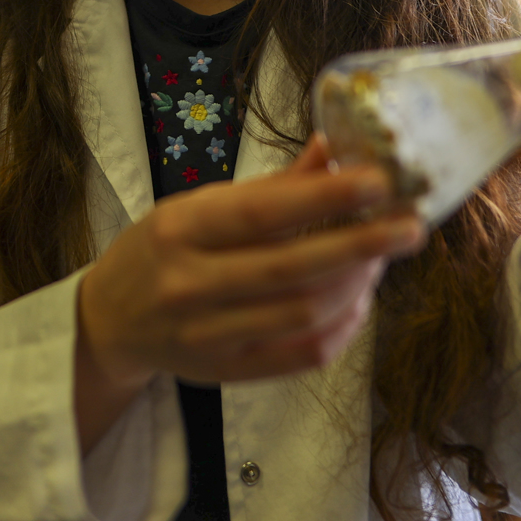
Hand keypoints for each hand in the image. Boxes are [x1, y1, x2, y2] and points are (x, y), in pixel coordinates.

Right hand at [73, 138, 423, 447]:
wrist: (110, 322)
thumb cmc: (161, 250)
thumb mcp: (199, 205)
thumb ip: (270, 187)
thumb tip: (335, 148)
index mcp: (182, 228)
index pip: (262, 212)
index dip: (325, 196)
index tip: (378, 181)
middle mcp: (190, 283)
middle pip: (292, 267)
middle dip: (362, 244)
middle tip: (410, 226)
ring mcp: (208, 334)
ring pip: (304, 313)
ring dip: (356, 283)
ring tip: (381, 258)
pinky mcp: (227, 371)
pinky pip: (302, 354)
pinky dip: (342, 326)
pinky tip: (358, 299)